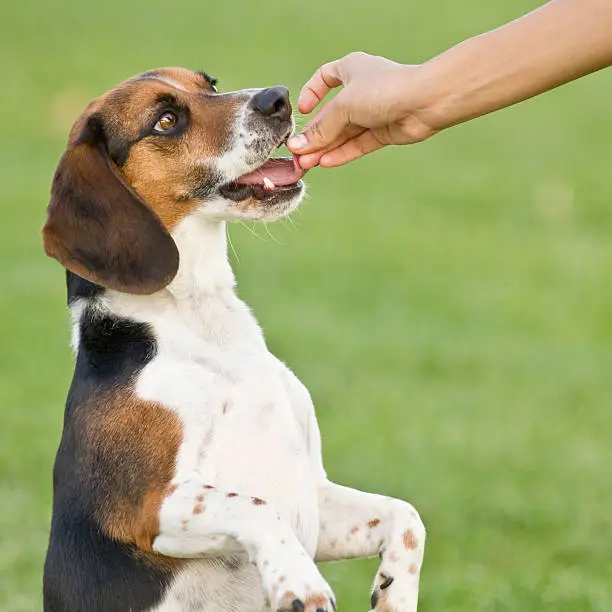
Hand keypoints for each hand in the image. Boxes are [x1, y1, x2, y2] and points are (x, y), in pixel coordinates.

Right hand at [287, 52, 437, 168]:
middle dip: (315, 135)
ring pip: (344, 132)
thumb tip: (298, 147)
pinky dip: (341, 153)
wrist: (426, 101)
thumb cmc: (385, 89)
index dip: (311, 94)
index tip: (303, 112)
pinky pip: (357, 144)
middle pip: (332, 115)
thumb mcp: (343, 106)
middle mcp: (362, 89)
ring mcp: (373, 112)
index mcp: (351, 69)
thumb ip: (321, 129)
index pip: (324, 78)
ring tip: (307, 164)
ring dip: (325, 148)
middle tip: (298, 154)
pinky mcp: (383, 132)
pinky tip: (325, 163)